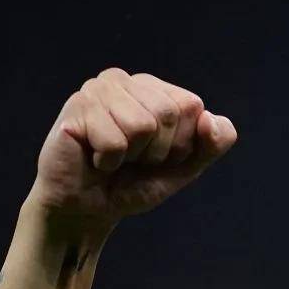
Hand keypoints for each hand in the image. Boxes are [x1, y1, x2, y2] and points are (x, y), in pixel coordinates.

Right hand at [28, 69, 237, 226]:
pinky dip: (108, 161)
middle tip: (132, 159)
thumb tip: (209, 118)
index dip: (181, 143)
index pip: (191, 106)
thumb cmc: (134, 182)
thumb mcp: (185, 167)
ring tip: (113, 157)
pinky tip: (94, 158)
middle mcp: (125, 81)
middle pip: (167, 113)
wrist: (89, 208)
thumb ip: (212, 144)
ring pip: (142, 125)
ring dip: (131, 155)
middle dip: (157, 150)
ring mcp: (98, 90)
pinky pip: (114, 142)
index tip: (157, 156)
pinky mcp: (77, 107)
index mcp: (154, 88)